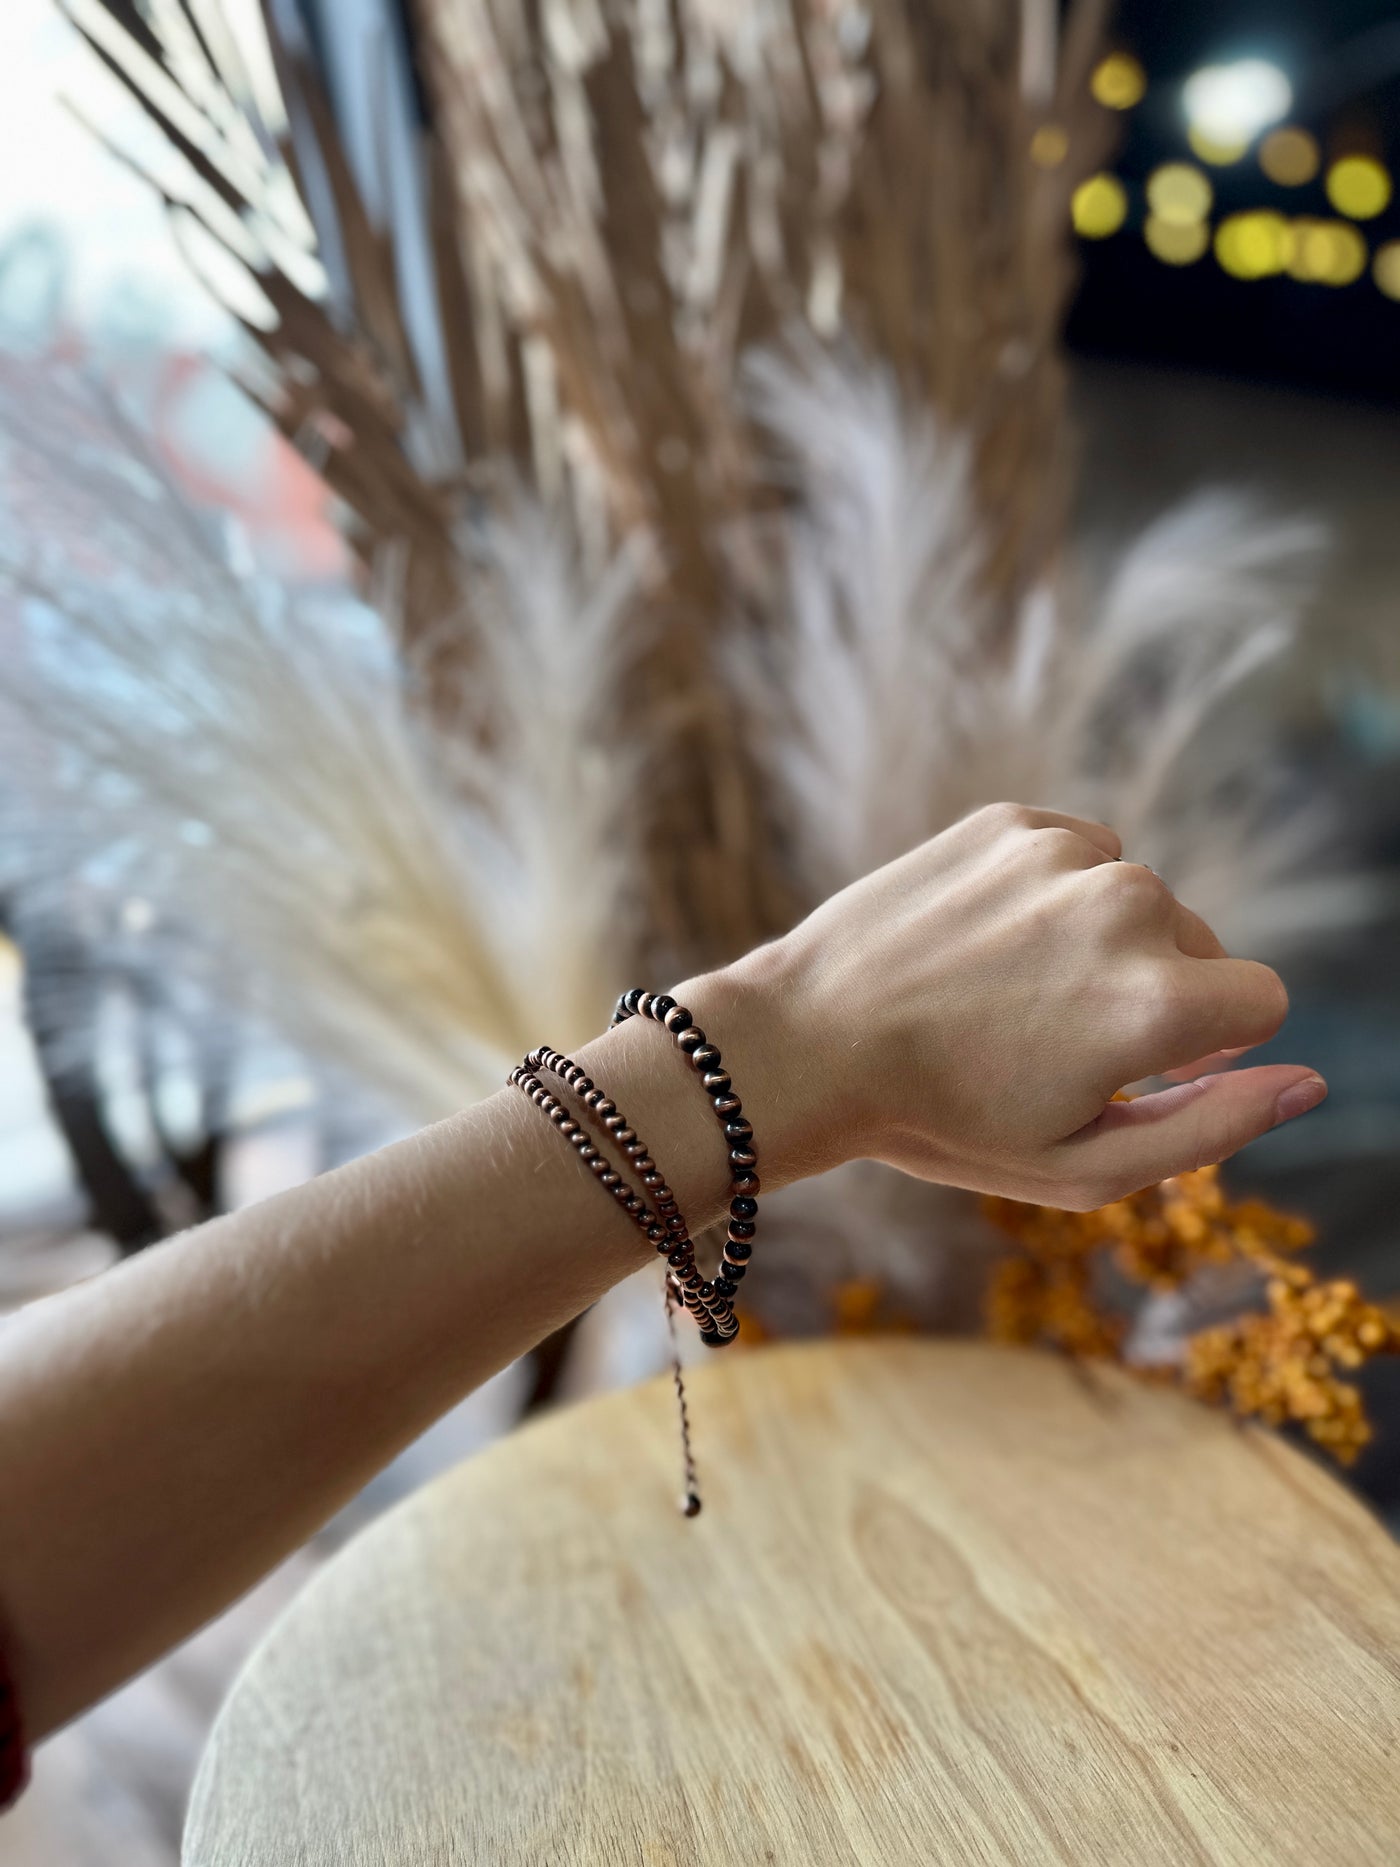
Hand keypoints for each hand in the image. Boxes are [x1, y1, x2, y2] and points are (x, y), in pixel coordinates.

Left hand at [717, 803, 1324, 1208]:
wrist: (805, 1044)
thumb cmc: (943, 1123)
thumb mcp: (1084, 1166)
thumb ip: (1214, 1128)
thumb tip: (1309, 1082)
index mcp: (1158, 1002)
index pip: (1262, 1002)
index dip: (1209, 1047)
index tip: (1141, 1066)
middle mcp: (1127, 907)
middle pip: (1200, 945)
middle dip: (1153, 990)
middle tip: (1048, 1040)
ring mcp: (1063, 855)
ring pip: (1135, 897)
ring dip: (1097, 939)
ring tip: (1004, 992)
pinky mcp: (1009, 821)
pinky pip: (1076, 854)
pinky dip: (1049, 894)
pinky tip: (982, 943)